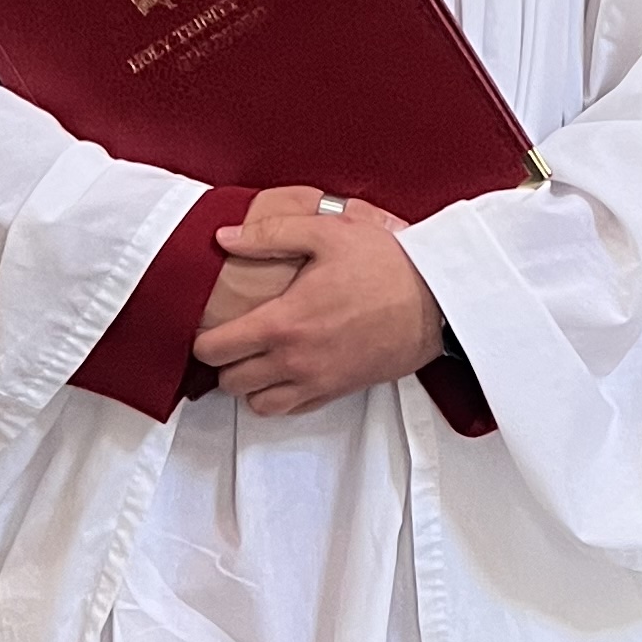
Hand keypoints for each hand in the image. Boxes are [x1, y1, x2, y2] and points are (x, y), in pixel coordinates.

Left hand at [197, 187, 445, 417]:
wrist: (438, 301)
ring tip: (256, 358)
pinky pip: (290, 409)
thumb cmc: (387, 264)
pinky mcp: (338, 390)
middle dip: (223, 362)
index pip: (215, 350)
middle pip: (230, 381)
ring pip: (257, 403)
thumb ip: (270, 234)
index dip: (202, 339)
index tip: (209, 325)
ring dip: (249, 384)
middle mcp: (294, 360)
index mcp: (283, 322)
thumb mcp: (329, 232)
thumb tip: (224, 237)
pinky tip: (285, 370)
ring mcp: (317, 381)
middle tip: (231, 338)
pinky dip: (278, 396)